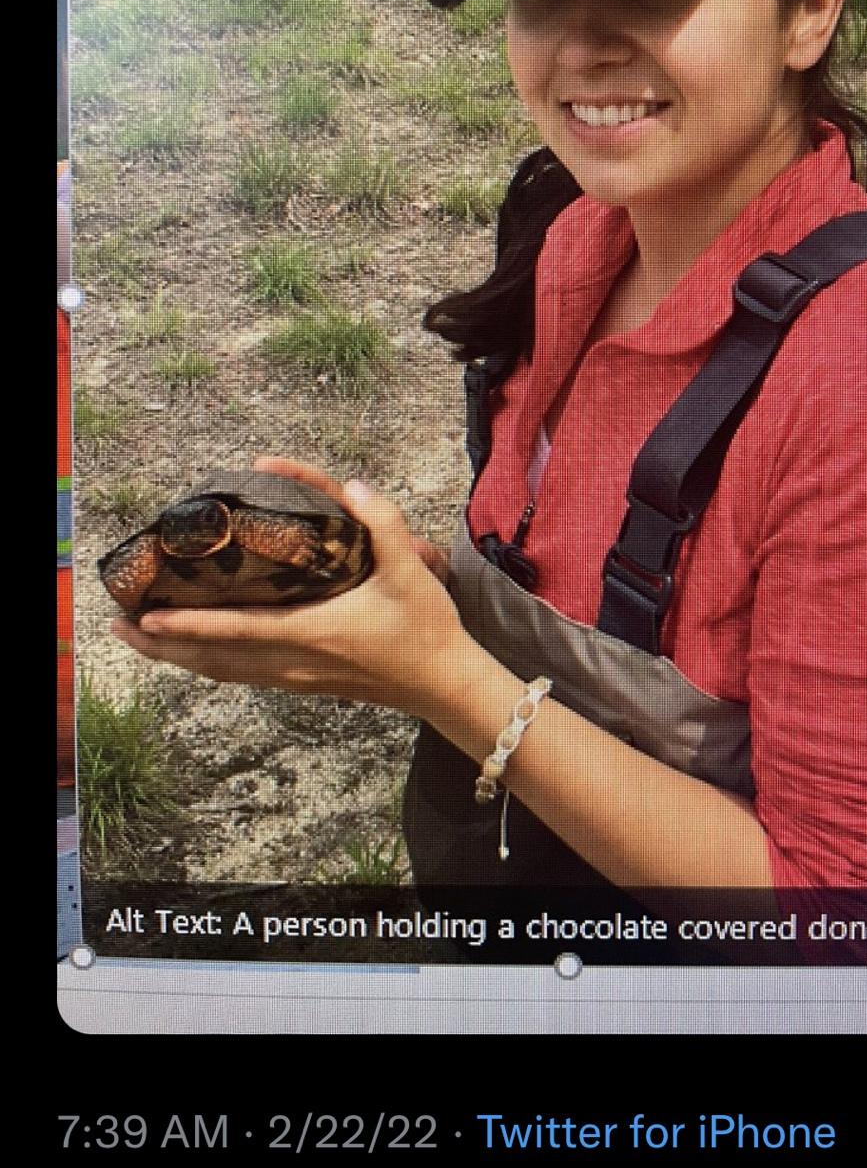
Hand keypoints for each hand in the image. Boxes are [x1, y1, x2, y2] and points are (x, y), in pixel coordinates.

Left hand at [111, 456, 464, 715]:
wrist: (445, 683)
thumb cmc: (425, 629)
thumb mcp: (409, 570)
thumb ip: (381, 522)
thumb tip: (351, 484)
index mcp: (311, 633)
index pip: (237, 629)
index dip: (189, 624)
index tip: (148, 615)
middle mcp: (294, 661)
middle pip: (214, 659)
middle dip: (163, 646)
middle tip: (120, 627)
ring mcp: (297, 677)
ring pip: (224, 672)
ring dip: (179, 658)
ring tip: (142, 640)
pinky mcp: (305, 683)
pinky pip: (243, 675)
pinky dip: (210, 664)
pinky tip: (199, 654)